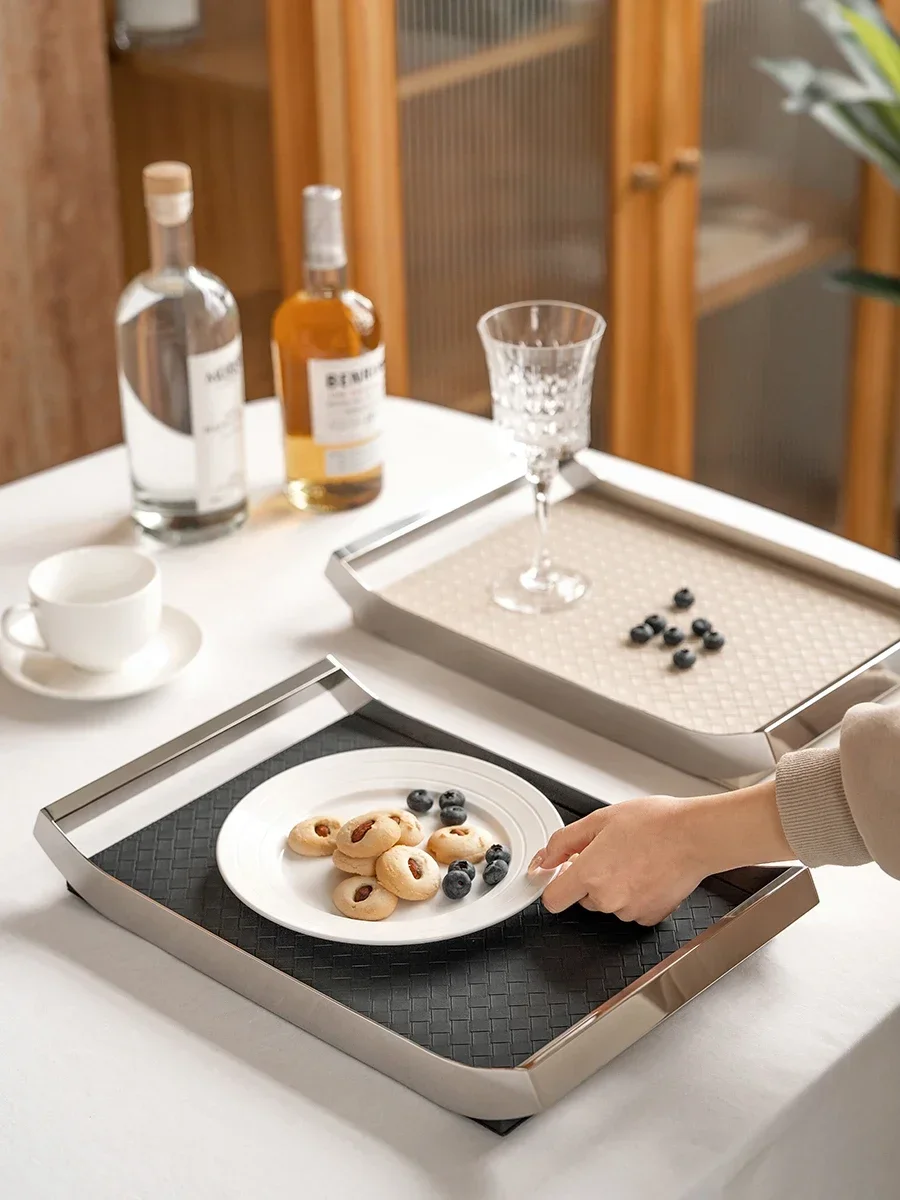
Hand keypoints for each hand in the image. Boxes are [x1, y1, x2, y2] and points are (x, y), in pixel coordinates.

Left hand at [536, 796, 706, 924]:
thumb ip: (564, 841)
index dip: (557, 883)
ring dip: (614, 886)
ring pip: (608, 903)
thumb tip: (545, 859)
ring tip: (634, 858)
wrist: (694, 835)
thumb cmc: (654, 823)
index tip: (565, 873)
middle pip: (582, 898)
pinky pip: (632, 909)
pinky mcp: (650, 916)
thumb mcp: (599, 819)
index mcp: (590, 874)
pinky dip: (636, 895)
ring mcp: (630, 911)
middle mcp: (607, 898)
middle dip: (590, 879)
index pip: (553, 900)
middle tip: (611, 852)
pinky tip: (648, 873)